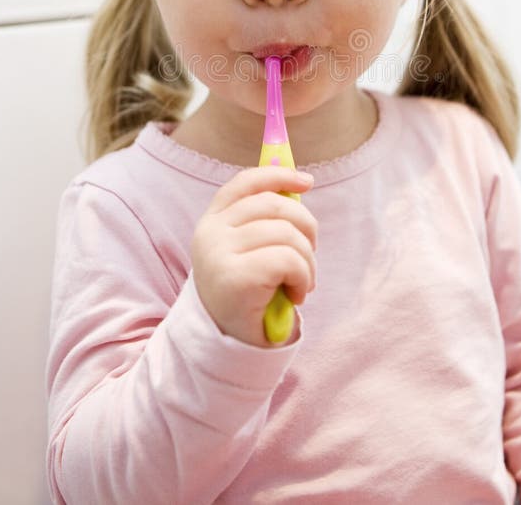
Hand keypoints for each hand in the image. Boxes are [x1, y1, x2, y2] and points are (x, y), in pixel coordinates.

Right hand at [190, 166, 317, 347]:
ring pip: (287, 233)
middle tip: (310, 254)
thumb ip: (266, 219)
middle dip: (306, 226)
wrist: (230, 346)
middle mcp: (210, 232)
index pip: (246, 183)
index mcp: (212, 221)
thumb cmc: (249, 294)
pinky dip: (304, 276)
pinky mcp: (235, 277)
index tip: (308, 182)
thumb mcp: (252, 251)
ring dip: (308, 259)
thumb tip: (300, 181)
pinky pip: (289, 260)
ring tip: (303, 281)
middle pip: (275, 205)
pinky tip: (297, 294)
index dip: (278, 175)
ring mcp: (219, 253)